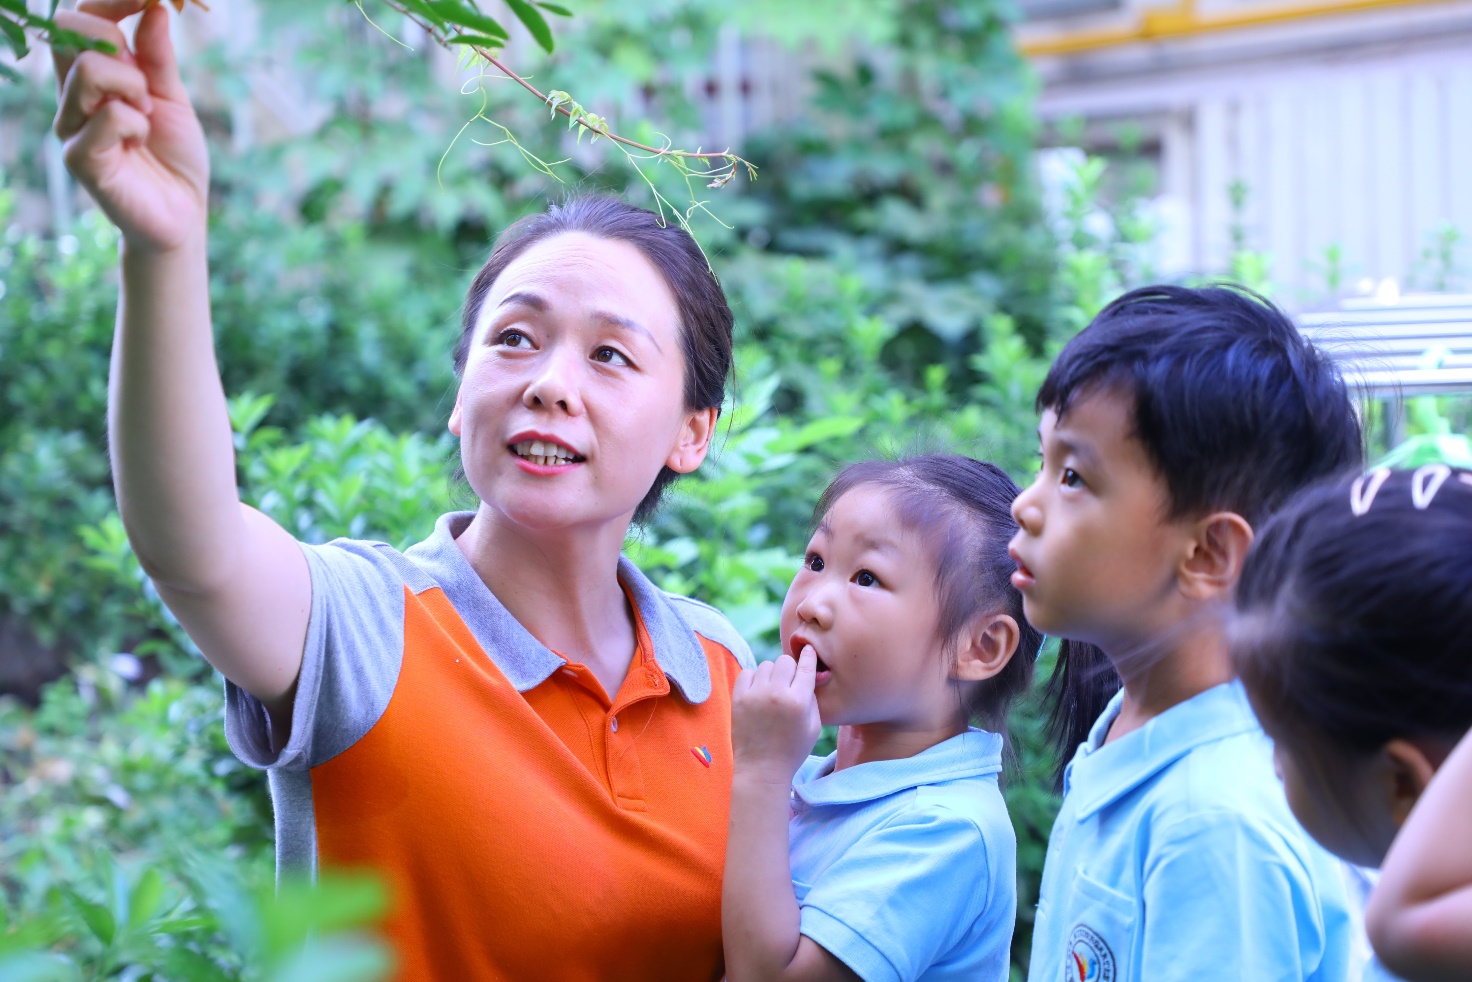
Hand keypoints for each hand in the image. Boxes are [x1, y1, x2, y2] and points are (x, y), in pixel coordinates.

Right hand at [52, 0, 208, 251]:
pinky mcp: (79, 157)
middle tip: (146, 84)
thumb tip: (154, 6)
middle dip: (120, 42)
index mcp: (93, 77)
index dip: (112, 0)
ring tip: (147, 118)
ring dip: (133, 87)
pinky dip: (136, 123)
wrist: (182, 215)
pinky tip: (141, 143)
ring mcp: (71, 125)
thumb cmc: (174, 158)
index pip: (81, 18)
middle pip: (73, 30)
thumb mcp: (173, 98)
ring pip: (89, 69)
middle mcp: (72, 96)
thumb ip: (158, 56)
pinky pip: (107, 116)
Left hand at [731, 645, 821, 783]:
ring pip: (766, 665)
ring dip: (772, 675)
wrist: (762, 769)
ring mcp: (755, 695)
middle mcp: (776, 694)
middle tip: (789, 683)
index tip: (807, 650)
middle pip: (784, 661)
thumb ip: (813, 698)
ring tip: (772, 692)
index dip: (808, 656)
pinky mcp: (738, 699)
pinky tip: (758, 693)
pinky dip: (754, 679)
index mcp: (798, 701)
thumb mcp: (814, 726)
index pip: (805, 666)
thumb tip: (810, 673)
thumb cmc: (793, 750)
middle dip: (790, 669)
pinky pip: (747, 673)